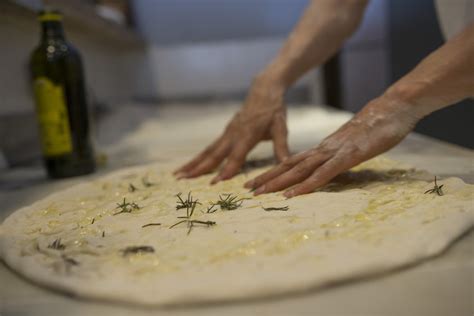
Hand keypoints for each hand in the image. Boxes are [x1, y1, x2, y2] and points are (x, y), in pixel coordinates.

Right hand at [174, 76, 289, 182]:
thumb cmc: (274, 111)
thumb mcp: (281, 128)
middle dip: (199, 169)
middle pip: (214, 154)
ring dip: (192, 164)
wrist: (263, 90)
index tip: (216, 182)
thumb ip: (282, 147)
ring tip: (177, 175)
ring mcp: (227, 133)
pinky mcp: (224, 133)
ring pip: (207, 151)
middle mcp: (233, 134)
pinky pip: (209, 148)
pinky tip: (188, 167)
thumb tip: (287, 164)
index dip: (227, 169)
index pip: (236, 155)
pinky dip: (198, 158)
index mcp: (248, 134)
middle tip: (184, 180)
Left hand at [244, 95, 420, 197]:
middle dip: (267, 178)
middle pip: (289, 165)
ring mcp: (335, 152)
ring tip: (260, 193)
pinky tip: (293, 195)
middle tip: (247, 189)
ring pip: (300, 169)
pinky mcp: (348, 156)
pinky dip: (307, 185)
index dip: (273, 171)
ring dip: (279, 182)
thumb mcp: (353, 145)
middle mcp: (324, 149)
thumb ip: (339, 156)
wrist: (393, 108)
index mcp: (324, 147)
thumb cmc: (377, 127)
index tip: (257, 182)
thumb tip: (329, 167)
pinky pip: (324, 173)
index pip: (293, 161)